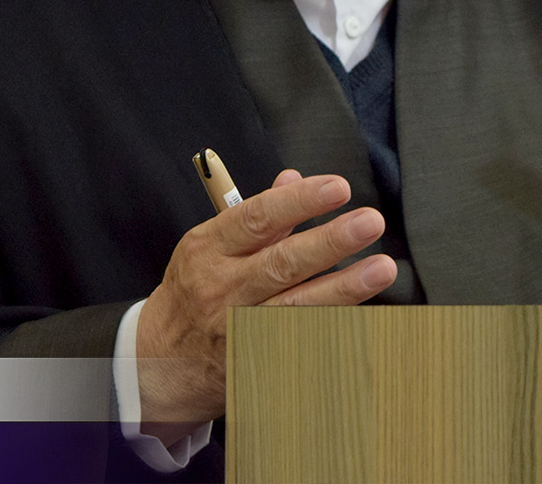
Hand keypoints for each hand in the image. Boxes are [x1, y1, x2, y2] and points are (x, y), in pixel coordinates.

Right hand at [135, 168, 396, 438]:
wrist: (159, 363)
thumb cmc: (192, 292)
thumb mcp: (208, 247)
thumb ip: (256, 215)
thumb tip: (294, 178)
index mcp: (206, 249)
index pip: (256, 218)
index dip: (299, 202)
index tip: (338, 187)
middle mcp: (220, 288)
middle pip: (281, 263)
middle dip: (329, 242)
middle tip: (370, 222)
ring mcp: (236, 330)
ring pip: (297, 306)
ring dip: (344, 287)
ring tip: (382, 268)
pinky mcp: (254, 361)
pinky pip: (300, 341)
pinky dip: (333, 326)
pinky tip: (366, 313)